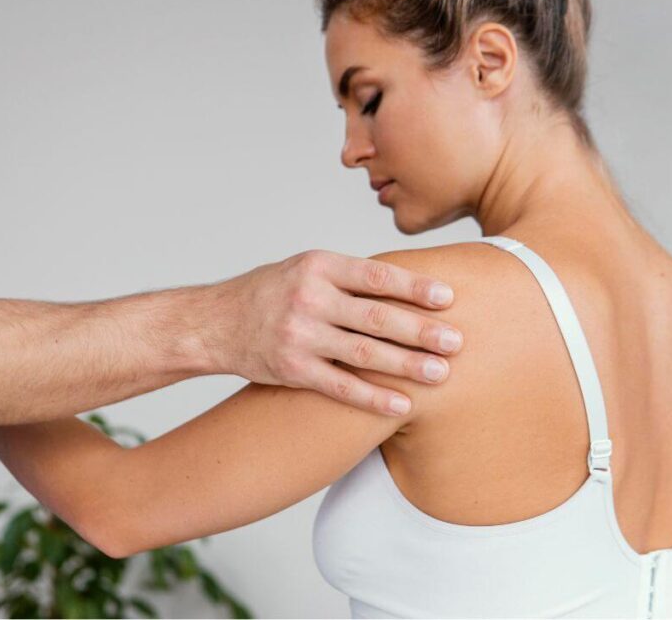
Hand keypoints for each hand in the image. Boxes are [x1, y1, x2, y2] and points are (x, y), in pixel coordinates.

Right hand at [205, 251, 462, 415]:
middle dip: (420, 330)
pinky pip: (340, 386)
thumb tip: (411, 285)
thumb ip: (349, 277)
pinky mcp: (291, 369)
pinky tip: (402, 405)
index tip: (449, 297)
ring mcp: (299, 335)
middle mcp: (309, 298)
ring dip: (407, 364)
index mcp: (318, 266)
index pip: (375, 276)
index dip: (414, 287)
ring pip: (363, 353)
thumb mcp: (305, 269)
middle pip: (375, 316)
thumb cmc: (269, 293)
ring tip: (441, 373)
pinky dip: (373, 397)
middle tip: (457, 341)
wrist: (214, 323)